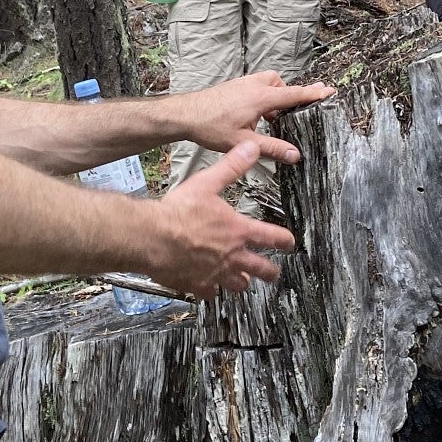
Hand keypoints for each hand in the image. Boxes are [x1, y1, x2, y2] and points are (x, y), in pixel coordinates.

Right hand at [148, 143, 295, 296]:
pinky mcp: (197, 285)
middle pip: (261, 269)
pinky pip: (211, 293)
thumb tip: (251, 148)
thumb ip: (232, 166)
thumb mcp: (208, 182)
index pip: (272, 237)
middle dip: (270, 271)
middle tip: (274, 273)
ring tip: (244, 281)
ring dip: (242, 282)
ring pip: (238, 285)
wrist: (152, 237)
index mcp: (238, 231)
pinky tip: (209, 287)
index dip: (285, 240)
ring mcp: (216, 274)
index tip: (289, 243)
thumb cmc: (178, 211)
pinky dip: (212, 291)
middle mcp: (232, 256)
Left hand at [182, 70, 334, 160]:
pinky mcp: (235, 86)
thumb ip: (272, 147)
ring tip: (271, 118)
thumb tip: (295, 155)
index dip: (313, 94)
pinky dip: (263, 96)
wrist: (184, 114)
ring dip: (275, 96)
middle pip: (282, 85)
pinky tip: (254, 115)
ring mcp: (243, 83)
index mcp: (261, 97)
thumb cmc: (211, 126)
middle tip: (293, 113)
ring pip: (269, 83)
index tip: (330, 90)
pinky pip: (257, 86)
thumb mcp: (244, 142)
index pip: (295, 94)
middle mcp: (254, 85)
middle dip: (290, 96)